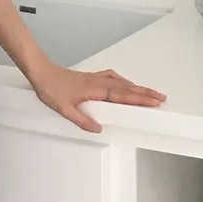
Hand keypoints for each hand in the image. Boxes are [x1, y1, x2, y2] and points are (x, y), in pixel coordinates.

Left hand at [32, 56, 164, 138]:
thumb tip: (98, 128)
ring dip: (136, 87)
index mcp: (95, 89)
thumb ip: (82, 120)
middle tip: (161, 98)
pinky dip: (123, 82)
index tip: (153, 102)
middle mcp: (98, 82)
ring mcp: (96, 79)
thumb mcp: (64, 110)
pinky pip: (113, 79)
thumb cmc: (51, 89)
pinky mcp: (91, 79)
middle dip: (145, 93)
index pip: (122, 95)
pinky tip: (126, 85)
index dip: (139, 99)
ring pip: (121, 83)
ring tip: (149, 93)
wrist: (42, 73)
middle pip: (127, 88)